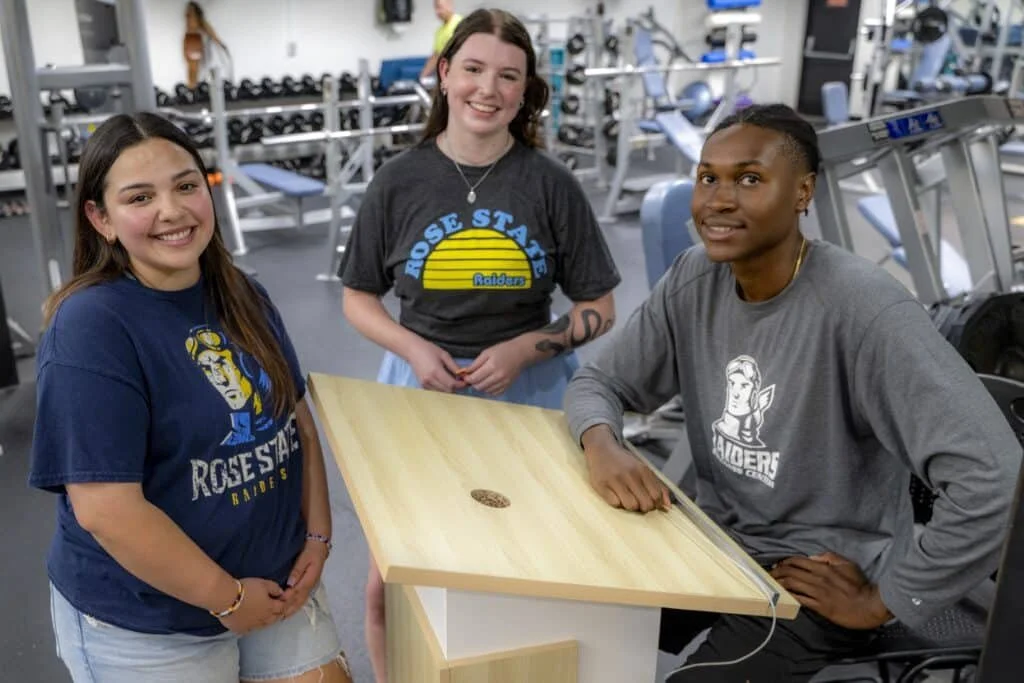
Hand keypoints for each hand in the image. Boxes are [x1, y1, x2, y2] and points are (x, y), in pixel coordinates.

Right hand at [217, 577, 285, 634]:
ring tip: (266, 617)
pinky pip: (249, 630)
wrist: (226, 598)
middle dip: (278, 613)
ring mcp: (252, 626)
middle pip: (275, 618)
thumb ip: (275, 588)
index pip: (282, 607)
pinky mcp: (240, 629)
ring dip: (267, 621)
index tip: (283, 599)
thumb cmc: (246, 589)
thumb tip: (281, 593)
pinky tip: (251, 624)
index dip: (284, 603)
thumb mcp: (264, 583)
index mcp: (270, 607)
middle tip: (277, 609)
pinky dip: (252, 627)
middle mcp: (263, 619)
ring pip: (263, 625)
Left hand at [279, 540, 328, 619]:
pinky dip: (295, 606)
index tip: (277, 601)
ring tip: (281, 617)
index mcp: (310, 579)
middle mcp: (310, 585)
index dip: (287, 598)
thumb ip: (297, 571)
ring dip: (292, 610)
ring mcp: (310, 587)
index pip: (297, 592)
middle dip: (288, 608)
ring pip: (301, 602)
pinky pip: (302, 600)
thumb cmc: (310, 551)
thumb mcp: (304, 558)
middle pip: (299, 601)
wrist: (319, 547)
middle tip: (276, 614)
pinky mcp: (309, 586)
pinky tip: (289, 610)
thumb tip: (290, 584)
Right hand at [405, 339, 465, 392]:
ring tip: (453, 380)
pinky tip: (444, 381)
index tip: (466, 381)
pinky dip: (442, 388)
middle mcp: (429, 380)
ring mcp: (424, 384)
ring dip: (449, 388)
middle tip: (461, 381)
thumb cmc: (428, 349)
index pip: (451, 384)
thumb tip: (463, 375)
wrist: (412, 350)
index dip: (460, 385)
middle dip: (456, 387)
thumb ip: (454, 366)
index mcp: (436, 371)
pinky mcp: (422, 385)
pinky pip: (435, 391)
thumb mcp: (444, 355)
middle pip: (447, 390)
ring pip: (442, 392)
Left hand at [462, 338, 529, 395]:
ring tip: (482, 378)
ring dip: (481, 386)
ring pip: (486, 391)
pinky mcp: (507, 386)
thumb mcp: (487, 352)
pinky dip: (489, 389)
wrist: (520, 353)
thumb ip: (475, 364)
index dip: (467, 379)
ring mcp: (503, 383)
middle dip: (473, 383)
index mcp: (492, 366)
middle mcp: (498, 377)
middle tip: (473, 377)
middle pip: (479, 387)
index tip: (465, 375)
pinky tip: (489, 382)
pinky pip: (494, 393)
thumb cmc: (503, 350)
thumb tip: (465, 372)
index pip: (474, 379)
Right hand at [583, 432, 670, 512]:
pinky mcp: (602, 485)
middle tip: (638, 501)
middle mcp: (630, 474)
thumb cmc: (624, 462)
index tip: (649, 501)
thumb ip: (658, 486)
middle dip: (643, 507)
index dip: (655, 503)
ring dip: (630, 506)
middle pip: (646, 503)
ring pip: (631, 505)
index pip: (656, 496)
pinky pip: (615, 503)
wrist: (602, 450)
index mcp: (642, 470)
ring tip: (626, 498)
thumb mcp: (643, 469)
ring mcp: (615, 480)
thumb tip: (668, 506)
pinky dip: (617, 502)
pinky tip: (615, 494)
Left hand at [769, 552, 892, 629]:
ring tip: (771, 584)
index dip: (784, 561)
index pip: (798, 561)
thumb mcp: (847, 565)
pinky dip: (789, 596)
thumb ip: (830, 558)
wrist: (869, 606)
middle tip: (769, 574)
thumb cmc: (860, 585)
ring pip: (792, 585)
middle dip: (777, 572)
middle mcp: (818, 579)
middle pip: (791, 572)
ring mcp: (818, 593)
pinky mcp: (820, 607)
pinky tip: (782, 596)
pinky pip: (800, 600)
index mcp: (824, 567)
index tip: (777, 564)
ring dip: (779, 583)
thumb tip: (814, 557)